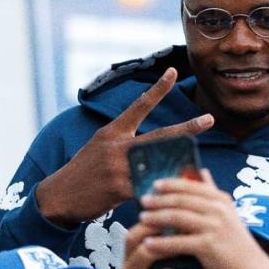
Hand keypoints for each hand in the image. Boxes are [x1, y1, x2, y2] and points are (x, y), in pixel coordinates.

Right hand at [35, 68, 213, 225]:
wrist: (59, 197)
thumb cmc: (84, 172)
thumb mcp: (100, 148)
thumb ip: (126, 144)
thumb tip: (155, 145)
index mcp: (112, 132)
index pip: (138, 105)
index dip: (157, 89)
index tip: (173, 71)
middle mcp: (117, 146)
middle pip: (160, 135)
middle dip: (187, 128)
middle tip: (209, 118)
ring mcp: (118, 167)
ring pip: (159, 164)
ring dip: (180, 166)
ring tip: (200, 166)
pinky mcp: (119, 189)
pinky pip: (149, 189)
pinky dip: (162, 192)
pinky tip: (175, 196)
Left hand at [137, 171, 266, 268]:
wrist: (251, 268)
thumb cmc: (235, 241)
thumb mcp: (228, 212)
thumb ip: (213, 191)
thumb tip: (203, 171)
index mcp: (221, 199)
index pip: (191, 186)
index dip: (171, 184)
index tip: (154, 185)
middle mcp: (218, 210)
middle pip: (181, 200)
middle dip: (159, 200)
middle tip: (143, 201)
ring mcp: (214, 227)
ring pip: (177, 218)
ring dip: (156, 217)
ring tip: (142, 219)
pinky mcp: (208, 246)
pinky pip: (178, 242)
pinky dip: (161, 243)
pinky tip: (147, 244)